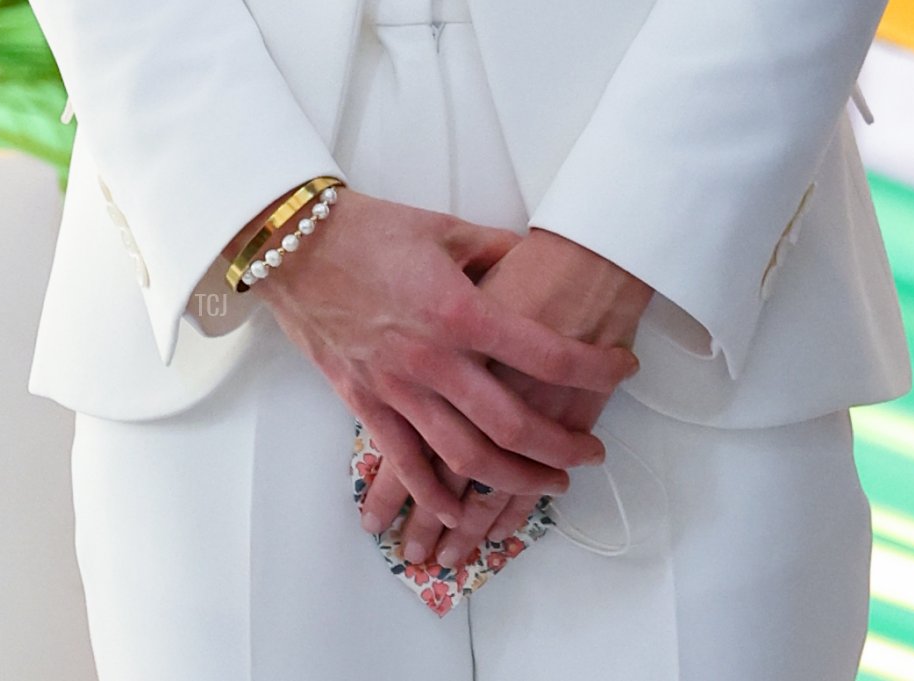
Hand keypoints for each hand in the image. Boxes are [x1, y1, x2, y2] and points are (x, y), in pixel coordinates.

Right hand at [239, 190, 638, 525]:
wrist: (291, 244)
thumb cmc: (369, 231)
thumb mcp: (448, 230)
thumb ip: (500, 252)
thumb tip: (538, 262)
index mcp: (461, 312)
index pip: (547, 353)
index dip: (595, 367)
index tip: (622, 370)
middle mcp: (433, 360)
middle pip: (512, 424)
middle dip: (562, 447)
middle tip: (591, 454)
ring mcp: (396, 388)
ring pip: (465, 456)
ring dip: (514, 480)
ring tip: (549, 486)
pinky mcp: (365, 403)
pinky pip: (405, 462)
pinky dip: (435, 495)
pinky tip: (463, 513)